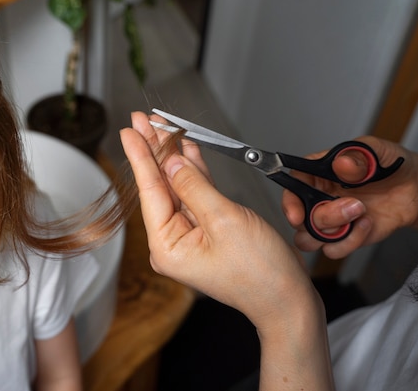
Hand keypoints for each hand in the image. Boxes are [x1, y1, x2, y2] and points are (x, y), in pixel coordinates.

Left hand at [120, 112, 314, 328]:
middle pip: (161, 186)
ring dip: (173, 156)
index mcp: (167, 246)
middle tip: (143, 119)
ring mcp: (191, 235)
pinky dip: (195, 171)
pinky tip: (187, 149)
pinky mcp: (209, 230)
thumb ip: (195, 187)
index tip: (130, 130)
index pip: (150, 191)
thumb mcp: (225, 221)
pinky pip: (197, 194)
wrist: (287, 299)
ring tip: (162, 126)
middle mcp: (173, 241)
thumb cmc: (260, 272)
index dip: (140, 156)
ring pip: (178, 186)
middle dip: (154, 150)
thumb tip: (173, 162)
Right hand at [282, 136, 417, 257]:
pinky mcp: (344, 237)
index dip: (289, 203)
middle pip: (299, 220)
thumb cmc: (388, 164)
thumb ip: (356, 156)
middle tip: (353, 205)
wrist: (414, 188)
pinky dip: (350, 241)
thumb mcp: (374, 150)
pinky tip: (367, 223)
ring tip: (360, 214)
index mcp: (316, 175)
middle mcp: (317, 199)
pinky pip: (333, 250)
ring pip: (309, 239)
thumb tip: (341, 163)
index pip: (291, 189)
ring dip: (333, 232)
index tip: (297, 214)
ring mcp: (330, 221)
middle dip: (324, 217)